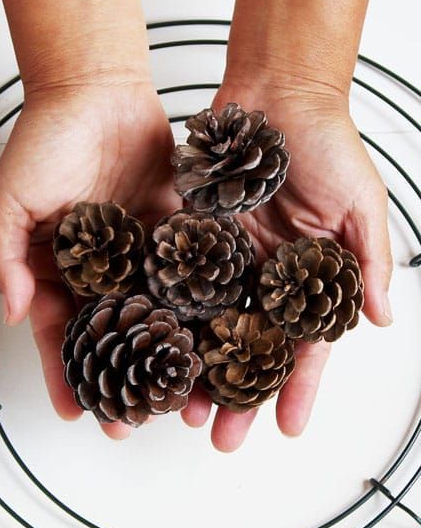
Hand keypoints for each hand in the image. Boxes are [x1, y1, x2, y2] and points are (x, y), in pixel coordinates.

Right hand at [0, 78, 178, 439]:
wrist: (95, 88)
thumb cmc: (44, 140)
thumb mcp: (10, 200)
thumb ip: (9, 256)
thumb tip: (12, 312)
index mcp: (58, 270)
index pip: (61, 335)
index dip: (67, 375)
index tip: (76, 414)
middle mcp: (101, 270)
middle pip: (113, 338)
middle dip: (122, 382)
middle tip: (135, 424)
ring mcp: (141, 254)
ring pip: (156, 317)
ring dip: (166, 358)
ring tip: (181, 398)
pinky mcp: (177, 232)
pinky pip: (190, 277)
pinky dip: (201, 309)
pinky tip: (215, 342)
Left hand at [180, 79, 392, 451]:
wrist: (277, 89)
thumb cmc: (328, 142)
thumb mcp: (361, 203)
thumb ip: (368, 261)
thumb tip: (379, 319)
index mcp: (308, 278)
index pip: (303, 346)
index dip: (298, 388)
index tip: (288, 429)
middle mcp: (264, 276)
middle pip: (248, 350)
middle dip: (237, 396)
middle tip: (220, 438)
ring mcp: (224, 260)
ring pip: (206, 329)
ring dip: (195, 371)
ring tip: (180, 410)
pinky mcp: (189, 238)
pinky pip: (175, 285)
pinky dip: (164, 320)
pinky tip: (149, 352)